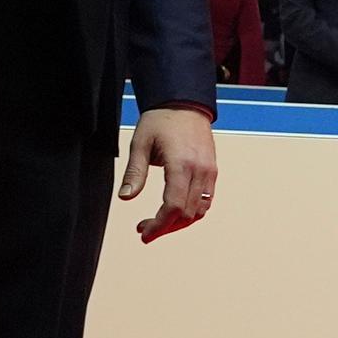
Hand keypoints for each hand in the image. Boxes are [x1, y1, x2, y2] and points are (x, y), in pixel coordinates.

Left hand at [119, 105, 218, 242]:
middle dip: (166, 227)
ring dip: (179, 223)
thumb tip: (125, 198)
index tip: (144, 234)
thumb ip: (134, 173)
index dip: (159, 226)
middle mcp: (200, 171)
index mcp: (181, 164)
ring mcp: (209, 172)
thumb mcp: (140, 144)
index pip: (173, 207)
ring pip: (199, 211)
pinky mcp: (212, 171)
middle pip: (187, 214)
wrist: (185, 103)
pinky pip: (206, 201)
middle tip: (144, 229)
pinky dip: (191, 212)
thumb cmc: (161, 120)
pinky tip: (174, 210)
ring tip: (159, 223)